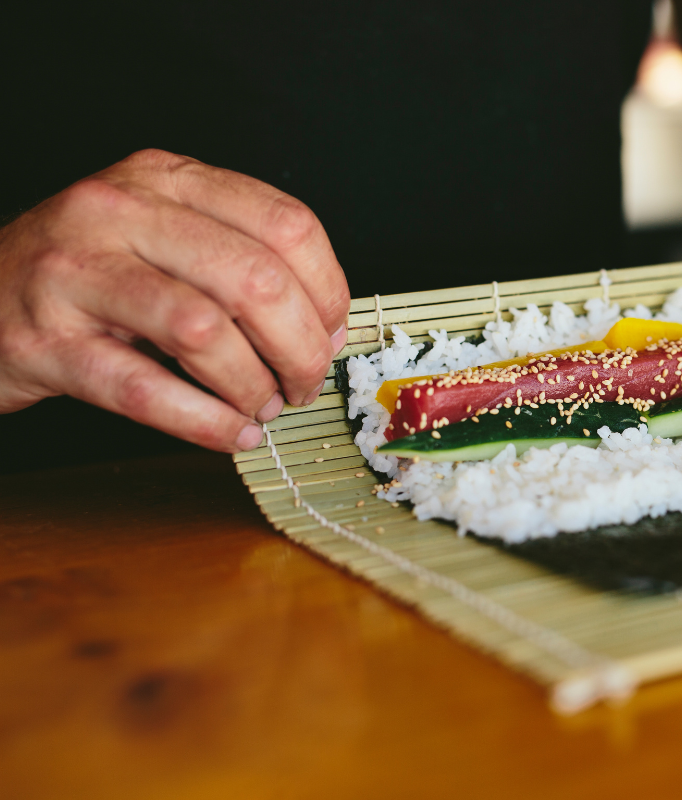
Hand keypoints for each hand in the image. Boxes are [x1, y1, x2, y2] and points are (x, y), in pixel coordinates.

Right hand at [0, 149, 350, 451]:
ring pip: (204, 331)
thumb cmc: (86, 275)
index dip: (328, 290)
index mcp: (164, 179)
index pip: (286, 224)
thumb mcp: (159, 235)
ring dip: (254, 385)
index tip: (331, 333)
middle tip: (303, 383)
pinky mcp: (44, 341)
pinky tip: (232, 434)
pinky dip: (207, 422)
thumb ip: (236, 258)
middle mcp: (118, 210)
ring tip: (264, 407)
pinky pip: (146, 390)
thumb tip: (325, 324)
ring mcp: (75, 273)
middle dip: (300, 348)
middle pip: (256, 279)